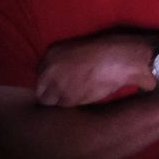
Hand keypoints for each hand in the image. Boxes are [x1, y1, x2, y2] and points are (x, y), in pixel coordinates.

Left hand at [35, 32, 151, 106]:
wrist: (118, 59)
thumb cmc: (103, 52)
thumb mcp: (75, 51)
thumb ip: (60, 65)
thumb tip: (54, 81)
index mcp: (50, 54)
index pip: (39, 78)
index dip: (49, 85)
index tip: (59, 86)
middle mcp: (48, 69)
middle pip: (41, 94)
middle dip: (52, 96)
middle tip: (67, 94)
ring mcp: (56, 85)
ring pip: (53, 103)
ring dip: (63, 101)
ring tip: (79, 94)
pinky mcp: (67, 98)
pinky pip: (65, 107)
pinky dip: (73, 104)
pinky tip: (85, 96)